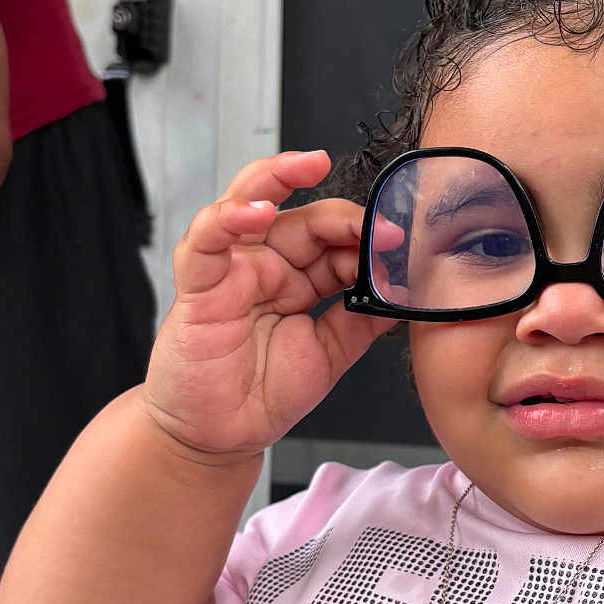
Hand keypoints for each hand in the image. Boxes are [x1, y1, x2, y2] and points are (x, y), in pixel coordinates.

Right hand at [140, 150, 395, 459]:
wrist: (220, 437)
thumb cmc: (263, 393)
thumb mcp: (331, 353)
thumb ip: (363, 318)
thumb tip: (405, 290)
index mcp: (298, 279)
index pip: (335, 241)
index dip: (367, 239)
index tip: (400, 245)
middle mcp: (266, 266)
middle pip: (303, 217)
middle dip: (343, 215)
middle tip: (380, 226)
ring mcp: (231, 271)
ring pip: (247, 203)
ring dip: (277, 178)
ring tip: (309, 166)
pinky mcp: (198, 286)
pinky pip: (206, 241)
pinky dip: (228, 218)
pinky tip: (257, 210)